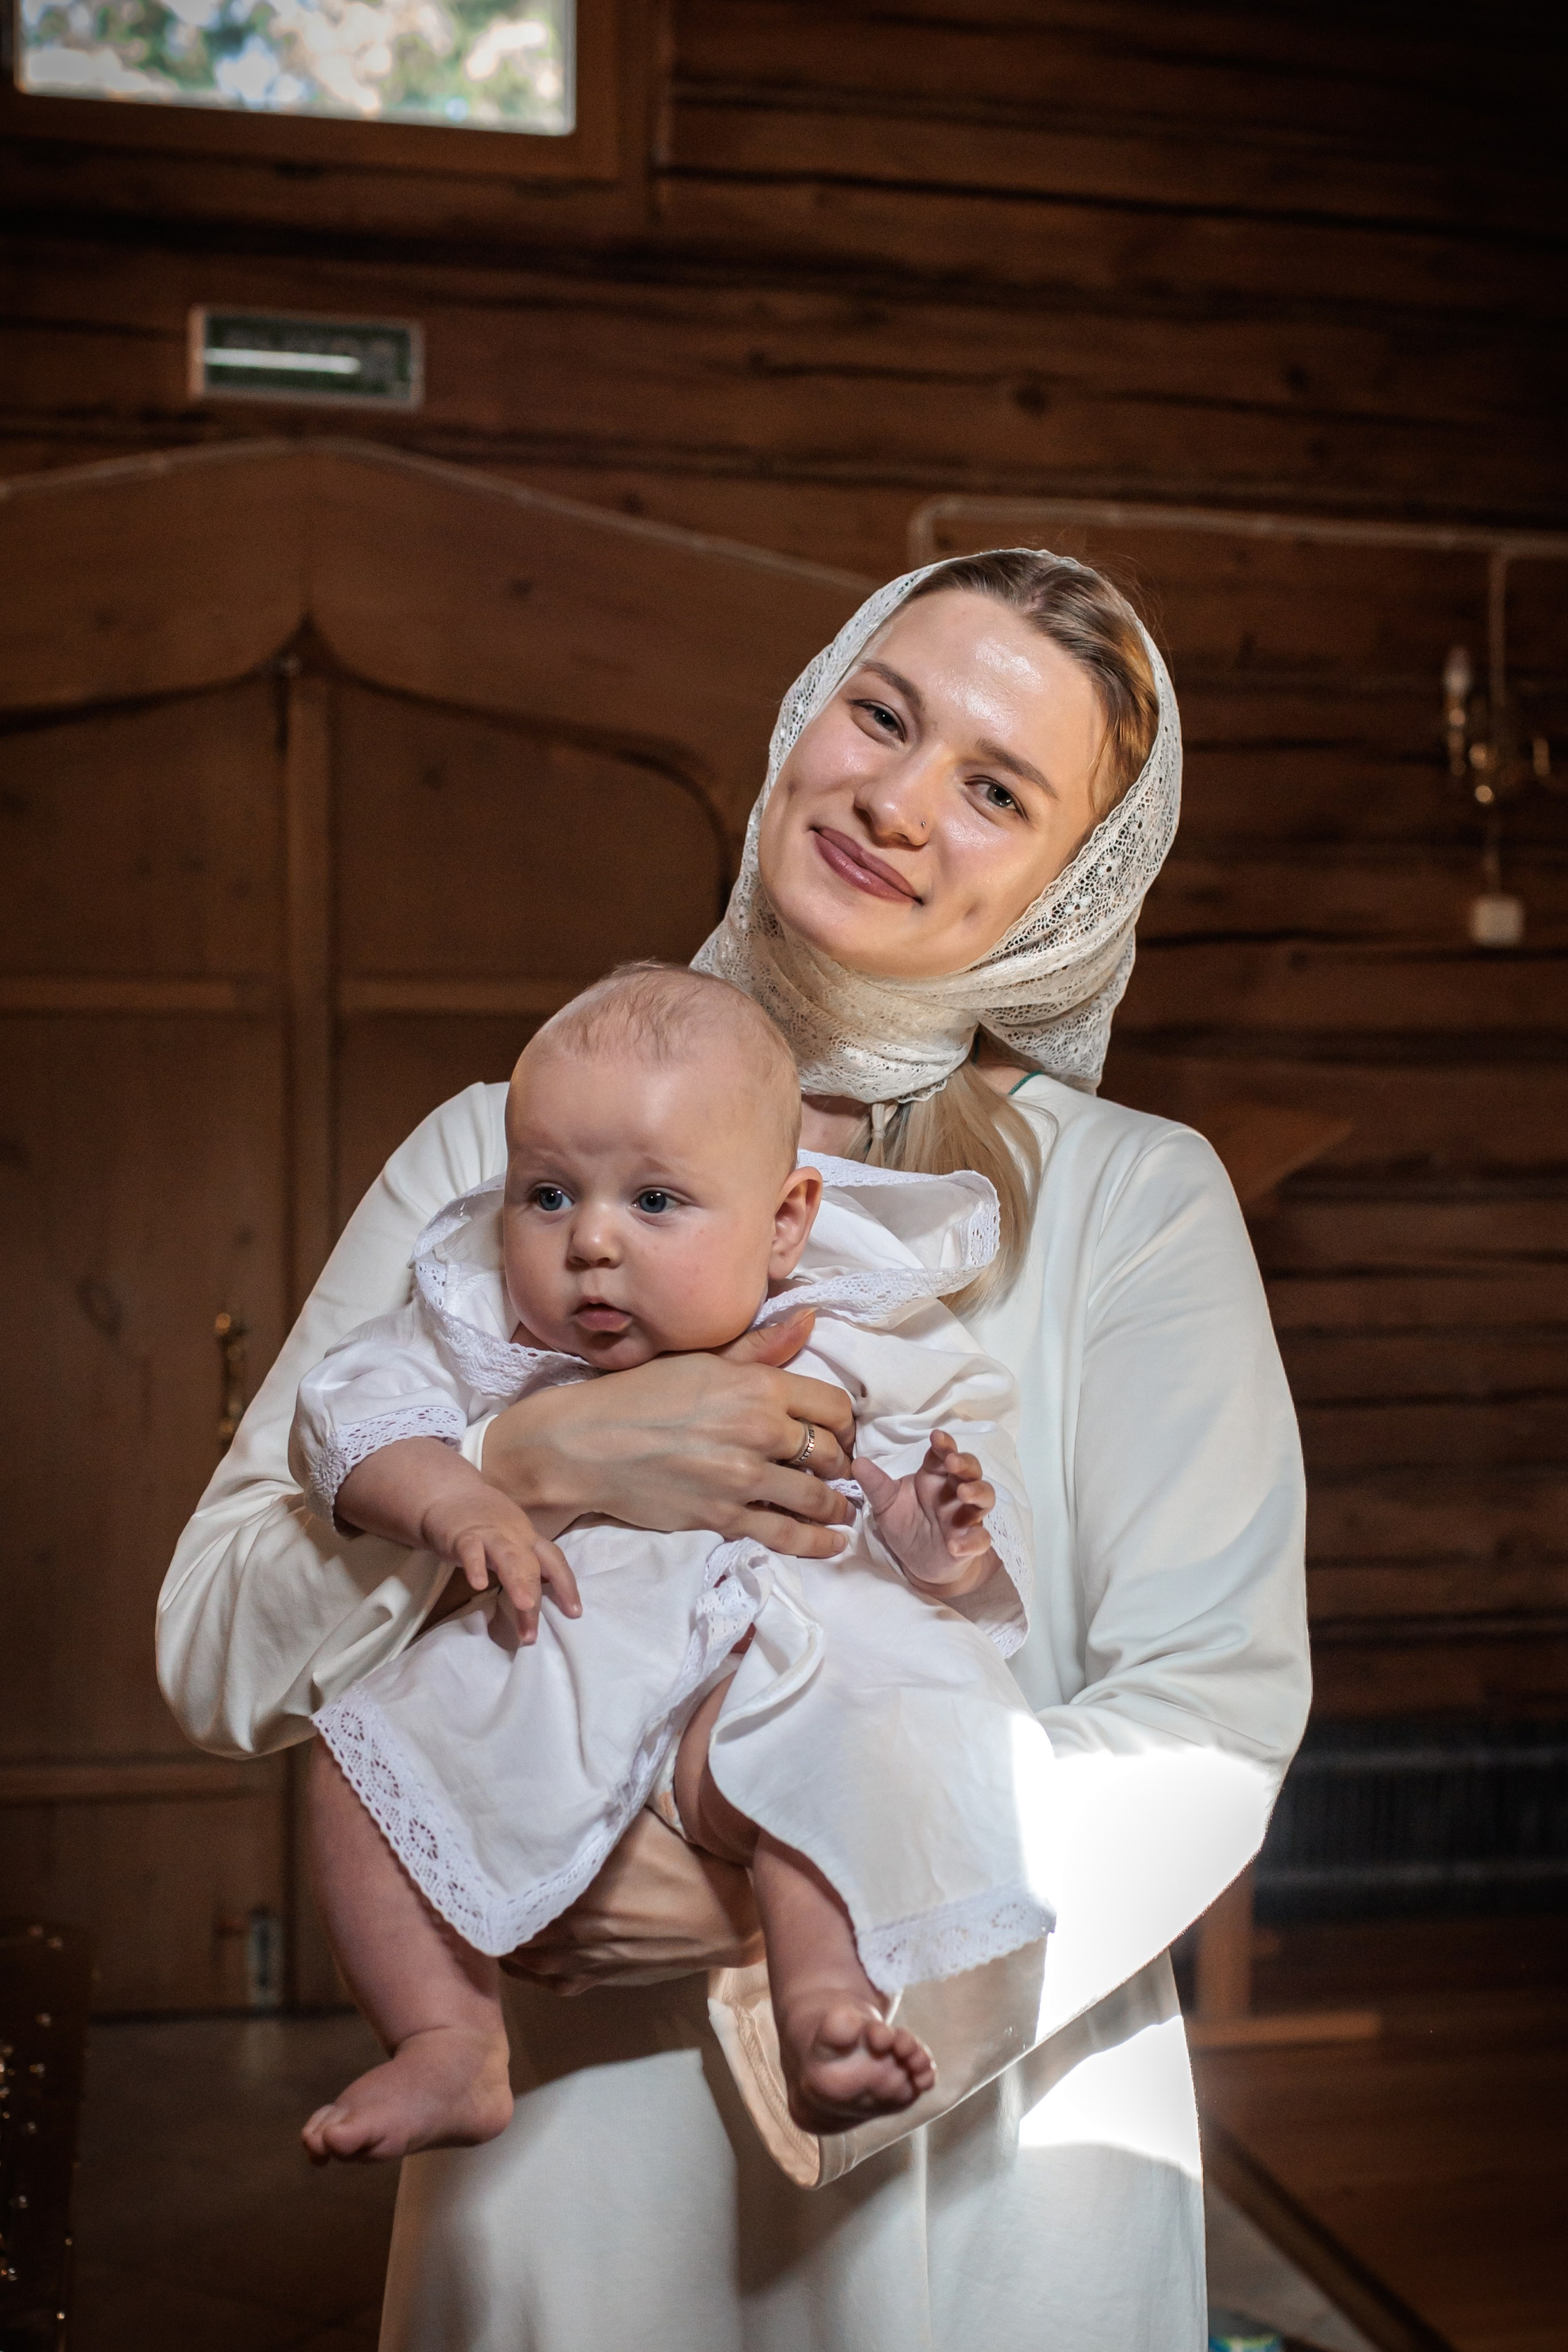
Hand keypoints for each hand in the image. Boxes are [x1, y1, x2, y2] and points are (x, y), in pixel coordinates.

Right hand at [420, 1487, 580, 1646]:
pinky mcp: (462, 1535)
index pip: (554, 1560)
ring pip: (508, 1557)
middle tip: (532, 1634)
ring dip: (518, 1581)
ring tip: (525, 1606)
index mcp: (528, 1538)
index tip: (574, 1613)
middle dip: (536, 1599)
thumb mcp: (511, 1539)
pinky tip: (479, 1584)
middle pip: (532, 1566)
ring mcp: (489, 1534)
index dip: (567, 1585)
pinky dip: (476, 1566)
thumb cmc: (483, 1522)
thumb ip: (524, 1564)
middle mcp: (514, 1536)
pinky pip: (471, 1550)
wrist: (448, 1494)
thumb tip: (540, 1596)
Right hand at [480, 1309, 856, 1559]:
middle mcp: (758, 1429)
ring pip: (815, 1496)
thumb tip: (809, 1319)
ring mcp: (742, 1477)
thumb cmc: (639, 1395)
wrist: (585, 1444)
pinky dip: (816, 1541)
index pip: (833, 1405)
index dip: (845, 1422)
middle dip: (841, 1462)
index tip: (841, 1431)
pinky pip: (785, 1534)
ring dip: (835, 1505)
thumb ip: (760, 1348)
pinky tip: (832, 1542)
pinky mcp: (723, 1515)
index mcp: (757, 1385)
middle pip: (830, 1451)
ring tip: (842, 1509)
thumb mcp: (702, 1360)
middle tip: (840, 1469)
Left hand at [502, 1808, 762, 1993]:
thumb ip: (593, 1812)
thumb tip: (558, 1790)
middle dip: (493, 1907)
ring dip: (506, 1939)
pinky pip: (547, 1981)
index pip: (508, 1889)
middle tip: (482, 1886)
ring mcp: (580, 1960)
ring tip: (496, 1916)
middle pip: (508, 1925)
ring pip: (522, 1958)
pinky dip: (529, 1968)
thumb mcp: (637, 1824)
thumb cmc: (682, 1862)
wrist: (722, 1917)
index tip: (478, 1859)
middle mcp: (566, 1930)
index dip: (489, 1875)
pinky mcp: (597, 1979)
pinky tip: (526, 1953)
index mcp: (570, 1889)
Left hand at [853, 1430, 997, 1595]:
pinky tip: (955, 1545)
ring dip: (978, 1493)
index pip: (944, 1454)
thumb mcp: (886, 1504)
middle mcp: (955, 1492)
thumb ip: (876, 1484)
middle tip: (952, 1462)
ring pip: (985, 1498)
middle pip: (971, 1471)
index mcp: (935, 1477)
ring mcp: (966, 1517)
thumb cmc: (906, 1524)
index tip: (937, 1437)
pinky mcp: (970, 1544)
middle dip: (965, 1464)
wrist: (917, 1562)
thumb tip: (857, 1462)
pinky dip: (971, 1541)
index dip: (944, 1445)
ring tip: (964, 1493)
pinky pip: (980, 1540)